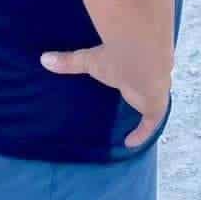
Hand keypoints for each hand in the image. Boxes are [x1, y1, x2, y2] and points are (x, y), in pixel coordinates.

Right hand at [41, 44, 171, 149]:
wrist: (142, 59)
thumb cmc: (116, 55)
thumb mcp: (89, 61)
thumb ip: (69, 61)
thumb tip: (44, 58)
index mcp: (133, 64)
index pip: (136, 70)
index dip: (132, 77)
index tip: (127, 83)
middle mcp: (147, 78)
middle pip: (146, 87)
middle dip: (142, 92)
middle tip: (131, 100)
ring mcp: (154, 92)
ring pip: (152, 102)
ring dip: (144, 111)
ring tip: (133, 123)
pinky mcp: (156, 108)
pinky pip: (150, 124)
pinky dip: (142, 133)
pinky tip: (129, 144)